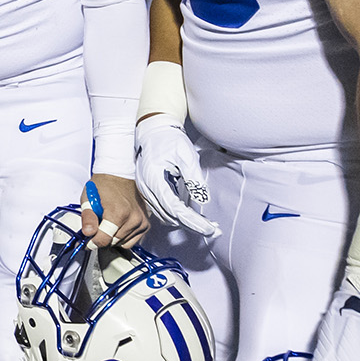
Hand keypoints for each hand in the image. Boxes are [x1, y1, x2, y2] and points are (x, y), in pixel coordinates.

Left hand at [80, 174, 148, 247]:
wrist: (120, 174)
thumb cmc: (103, 184)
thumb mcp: (89, 199)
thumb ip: (88, 218)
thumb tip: (88, 233)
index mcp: (119, 212)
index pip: (104, 240)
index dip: (92, 243)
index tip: (87, 241)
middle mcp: (133, 219)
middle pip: (113, 243)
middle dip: (102, 238)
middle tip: (96, 226)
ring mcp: (141, 222)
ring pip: (122, 243)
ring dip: (112, 238)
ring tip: (107, 223)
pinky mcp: (145, 224)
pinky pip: (131, 240)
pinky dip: (122, 237)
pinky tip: (117, 225)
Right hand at [133, 113, 217, 238]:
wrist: (153, 130)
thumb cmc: (169, 140)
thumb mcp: (186, 155)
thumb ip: (194, 178)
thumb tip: (202, 200)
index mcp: (154, 179)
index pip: (174, 208)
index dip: (192, 221)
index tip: (208, 228)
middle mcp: (147, 189)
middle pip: (170, 216)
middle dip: (191, 225)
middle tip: (212, 230)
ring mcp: (146, 190)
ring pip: (166, 215)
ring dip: (185, 222)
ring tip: (206, 224)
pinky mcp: (150, 190)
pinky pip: (163, 209)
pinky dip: (178, 215)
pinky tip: (192, 215)